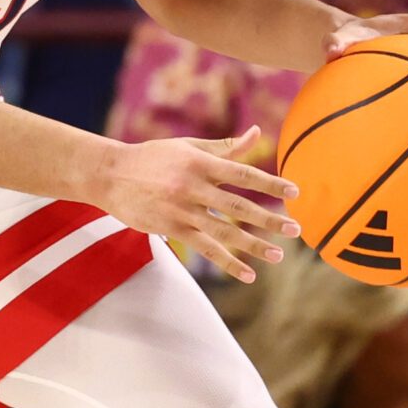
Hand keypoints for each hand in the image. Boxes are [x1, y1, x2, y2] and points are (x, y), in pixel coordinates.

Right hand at [97, 129, 301, 284]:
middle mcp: (194, 186)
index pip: (243, 174)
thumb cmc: (153, 157)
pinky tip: (248, 274)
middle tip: (297, 230)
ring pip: (225, 231)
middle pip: (239, 206)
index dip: (271, 183)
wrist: (111, 175)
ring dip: (254, 246)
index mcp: (201, 162)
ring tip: (278, 256)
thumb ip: (224, 147)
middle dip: (270, 219)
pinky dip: (227, 262)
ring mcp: (182, 210)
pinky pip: (205, 248)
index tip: (296, 192)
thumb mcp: (188, 147)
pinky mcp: (172, 228)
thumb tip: (258, 134)